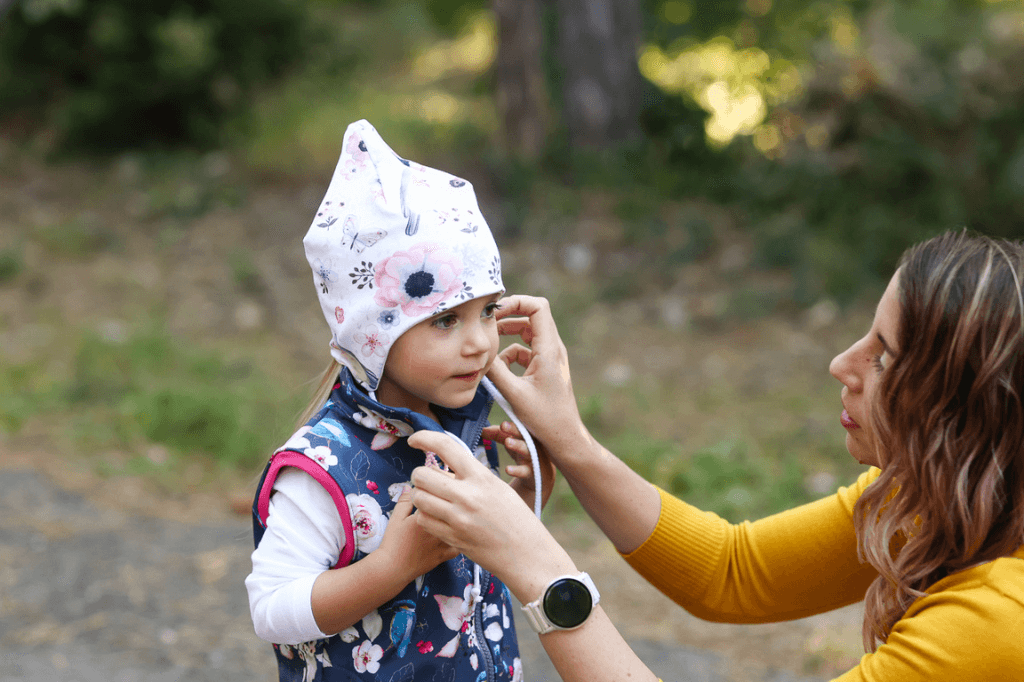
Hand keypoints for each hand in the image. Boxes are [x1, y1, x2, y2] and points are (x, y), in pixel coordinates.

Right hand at [377, 486, 458, 581]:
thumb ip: (406, 500)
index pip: (440, 495)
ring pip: (461, 526)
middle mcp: (439, 528)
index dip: (442, 487)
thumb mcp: (396, 517)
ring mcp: (444, 542)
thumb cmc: (393, 542)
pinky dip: (461, 537)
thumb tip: (412, 485)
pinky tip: (459, 532)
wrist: (393, 568)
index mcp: (427, 515)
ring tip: (458, 512)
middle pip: (453, 509)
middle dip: (454, 500)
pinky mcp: (446, 555)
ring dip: (460, 518)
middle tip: (452, 495)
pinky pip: (461, 544)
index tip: (442, 483)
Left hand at [407, 430, 575, 596]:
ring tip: (434, 499)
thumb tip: (442, 468)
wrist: (527, 555)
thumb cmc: (516, 519)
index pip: (445, 447)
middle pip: (422, 475)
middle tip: (429, 481)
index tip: (414, 440)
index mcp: (481, 478)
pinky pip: (423, 520)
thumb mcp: (498, 488)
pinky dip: (425, 515)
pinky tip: (438, 516)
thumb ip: (471, 476)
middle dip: (420, 476)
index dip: (424, 438)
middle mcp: (467, 496)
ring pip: (418, 498)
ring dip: (421, 496)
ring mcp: (458, 520)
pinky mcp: (452, 538)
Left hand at [484, 421, 555, 509]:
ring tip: (507, 442)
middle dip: (514, 429)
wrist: (541, 476)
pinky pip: (525, 471)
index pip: (519, 425)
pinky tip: (507, 469)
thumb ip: (499, 434)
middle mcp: (531, 443)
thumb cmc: (525, 453)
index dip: (512, 423)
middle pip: (524, 434)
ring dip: (518, 445)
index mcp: (526, 434)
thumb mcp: (512, 442)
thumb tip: (482, 429)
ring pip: (527, 450)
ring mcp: (533, 457)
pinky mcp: (533, 472)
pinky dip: (516, 470)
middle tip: (503, 425)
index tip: (502, 423)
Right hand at [487, 295, 591, 462]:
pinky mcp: (544, 368)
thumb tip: (478, 353)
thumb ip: (494, 370)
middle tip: (486, 326)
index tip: (495, 312)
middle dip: (507, 318)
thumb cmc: (545, 418)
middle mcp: (552, 348)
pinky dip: (509, 356)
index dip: (516, 302)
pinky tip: (497, 370)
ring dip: (506, 338)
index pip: (538, 307)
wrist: (564, 437)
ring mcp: (549, 358)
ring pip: (526, 334)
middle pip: (530, 316)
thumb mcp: (514, 394)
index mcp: (549, 349)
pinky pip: (524, 351)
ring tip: (488, 350)